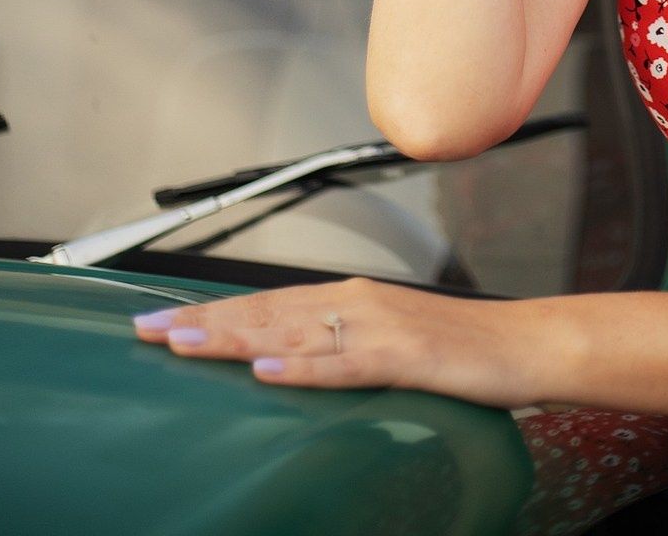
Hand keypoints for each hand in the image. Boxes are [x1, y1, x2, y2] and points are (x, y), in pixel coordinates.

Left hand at [131, 274, 540, 404]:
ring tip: (181, 343)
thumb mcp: (389, 342)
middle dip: (199, 321)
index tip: (156, 321)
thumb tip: (287, 359)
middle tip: (142, 330)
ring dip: (232, 337)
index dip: (208, 313)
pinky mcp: (404, 356)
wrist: (525, 343)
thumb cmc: (459, 349)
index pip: (264, 305)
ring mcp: (379, 326)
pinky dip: (303, 366)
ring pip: (292, 331)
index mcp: (350, 298)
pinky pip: (344, 364)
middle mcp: (356, 302)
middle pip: (264, 312)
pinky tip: (268, 369)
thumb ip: (341, 345)